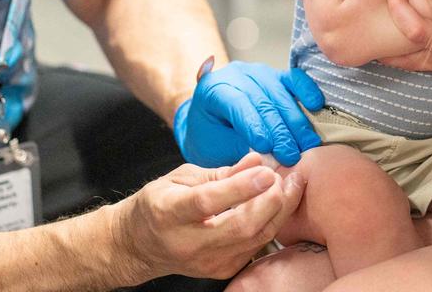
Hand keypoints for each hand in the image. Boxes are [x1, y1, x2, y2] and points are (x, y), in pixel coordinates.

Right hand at [114, 153, 306, 279]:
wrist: (140, 244)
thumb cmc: (159, 204)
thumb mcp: (181, 178)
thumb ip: (221, 172)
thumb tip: (256, 161)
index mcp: (168, 212)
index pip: (208, 202)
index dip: (240, 187)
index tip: (266, 171)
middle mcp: (187, 242)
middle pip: (239, 226)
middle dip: (270, 201)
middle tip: (286, 177)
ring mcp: (206, 261)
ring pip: (254, 239)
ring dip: (279, 211)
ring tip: (291, 186)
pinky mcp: (221, 270)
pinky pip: (255, 247)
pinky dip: (271, 224)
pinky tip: (278, 205)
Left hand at [174, 62, 324, 167]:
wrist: (211, 121)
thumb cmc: (211, 137)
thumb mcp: (216, 146)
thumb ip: (239, 149)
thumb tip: (266, 161)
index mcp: (213, 88)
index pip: (237, 104)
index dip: (253, 125)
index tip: (266, 147)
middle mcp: (236, 75)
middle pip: (262, 101)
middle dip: (279, 130)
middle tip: (291, 156)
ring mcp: (258, 72)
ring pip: (280, 93)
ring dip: (296, 122)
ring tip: (307, 145)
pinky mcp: (276, 75)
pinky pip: (294, 79)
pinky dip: (306, 90)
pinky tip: (315, 105)